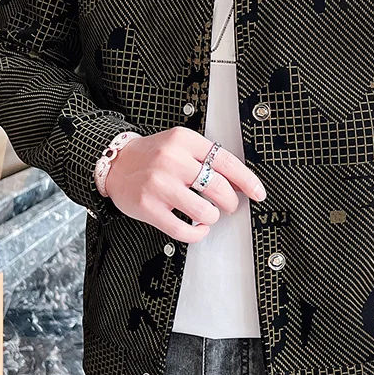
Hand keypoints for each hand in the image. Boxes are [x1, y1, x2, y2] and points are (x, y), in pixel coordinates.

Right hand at [105, 126, 265, 242]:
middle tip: (229, 205)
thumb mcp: (181, 145)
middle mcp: (172, 160)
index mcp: (185, 141)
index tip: (258, 193)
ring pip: (204, 211)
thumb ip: (207, 159)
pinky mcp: (148, 206)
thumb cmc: (153, 156)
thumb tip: (240, 183)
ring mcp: (159, 184)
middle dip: (231, 202)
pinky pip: (183, 229)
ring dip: (213, 217)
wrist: (115, 163)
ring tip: (209, 214)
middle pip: (219, 187)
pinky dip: (197, 233)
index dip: (247, 180)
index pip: (226, 161)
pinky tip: (197, 228)